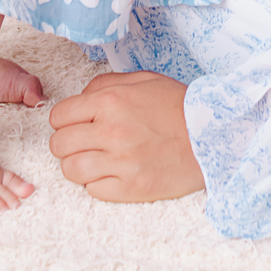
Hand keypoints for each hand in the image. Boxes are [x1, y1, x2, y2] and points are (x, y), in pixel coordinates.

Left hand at [48, 71, 204, 201]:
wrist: (211, 135)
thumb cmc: (177, 105)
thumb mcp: (143, 80)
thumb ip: (106, 84)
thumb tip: (80, 98)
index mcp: (110, 101)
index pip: (59, 115)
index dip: (63, 120)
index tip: (73, 124)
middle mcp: (111, 131)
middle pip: (60, 144)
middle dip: (66, 143)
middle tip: (82, 143)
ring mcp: (120, 162)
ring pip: (71, 170)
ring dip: (78, 165)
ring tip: (94, 160)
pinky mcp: (130, 188)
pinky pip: (92, 190)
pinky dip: (96, 183)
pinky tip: (111, 173)